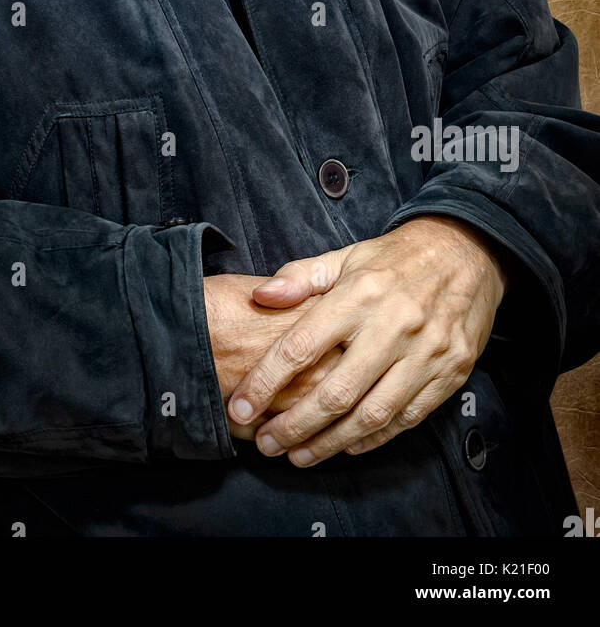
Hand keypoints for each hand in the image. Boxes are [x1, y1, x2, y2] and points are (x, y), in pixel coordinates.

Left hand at [225, 217, 508, 466]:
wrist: (468, 252)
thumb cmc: (396, 258)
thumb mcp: (347, 255)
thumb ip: (300, 277)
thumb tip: (261, 296)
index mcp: (359, 294)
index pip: (301, 346)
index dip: (265, 381)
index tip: (240, 406)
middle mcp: (393, 326)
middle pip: (335, 392)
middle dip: (294, 426)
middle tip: (266, 443)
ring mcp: (426, 353)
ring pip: (372, 415)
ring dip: (331, 442)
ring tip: (299, 456)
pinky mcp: (452, 372)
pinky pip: (407, 417)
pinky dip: (374, 438)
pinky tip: (346, 446)